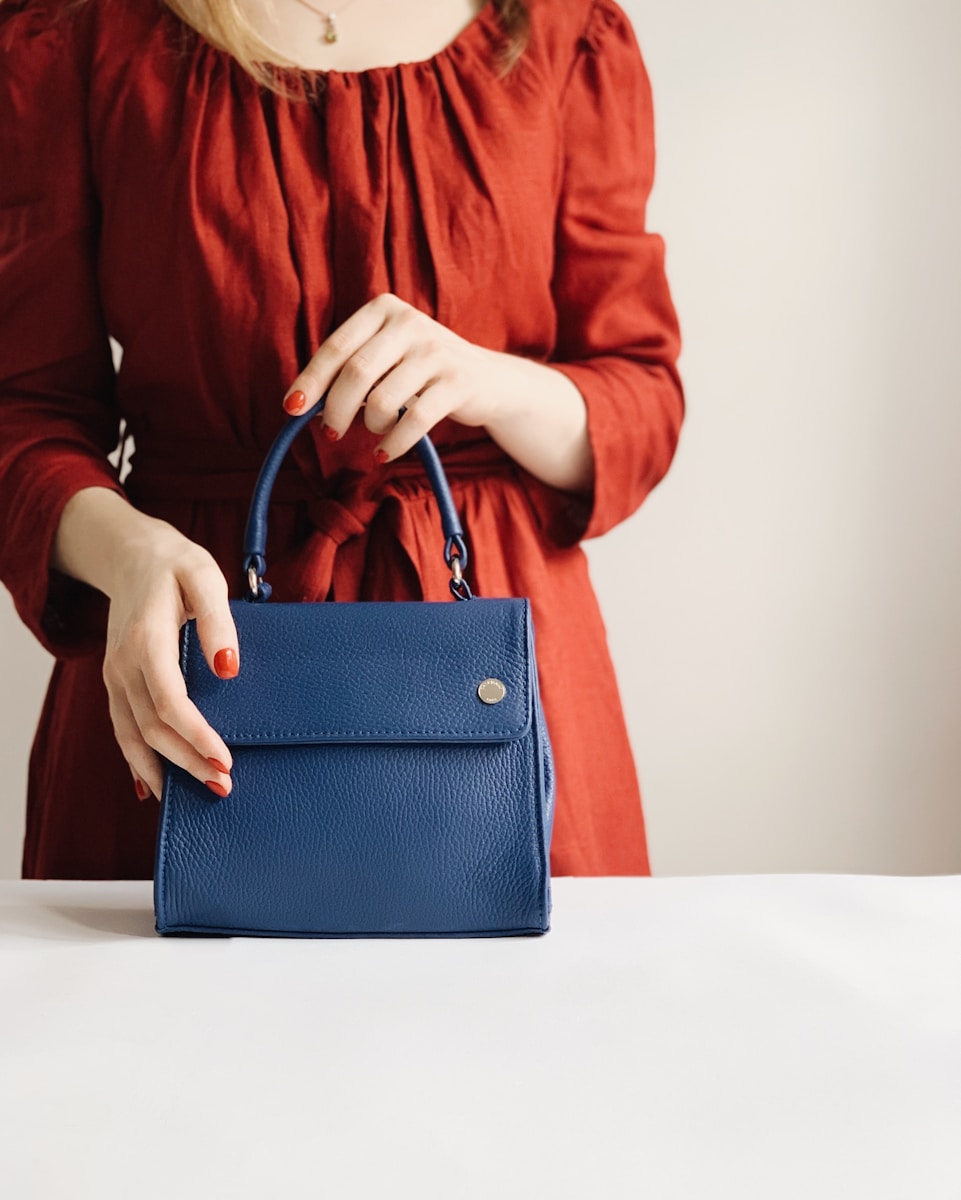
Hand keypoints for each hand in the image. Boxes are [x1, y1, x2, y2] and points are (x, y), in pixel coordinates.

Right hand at [98, 515, 238, 801]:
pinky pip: (121, 729)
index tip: (225, 760)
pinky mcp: (117, 682)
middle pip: (152, 727)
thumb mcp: (205, 576)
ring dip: (163, 769)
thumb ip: (218, 621)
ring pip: (132, 735)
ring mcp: (115, 676)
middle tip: (224, 785)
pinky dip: (137, 761)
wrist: (131, 555)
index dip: (196, 736)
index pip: (170, 702)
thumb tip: (229, 668)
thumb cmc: (175, 564)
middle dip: (187, 762)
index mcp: (147, 640)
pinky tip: (156, 786)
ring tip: (197, 793)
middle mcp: (123, 664)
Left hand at [281, 293, 501, 461]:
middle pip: (355, 374)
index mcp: (383, 309)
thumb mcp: (386, 355)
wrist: (488, 379)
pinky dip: (393, 443)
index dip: (310, 381)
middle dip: (336, 410)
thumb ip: (350, 368)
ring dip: (371, 426)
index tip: (292, 410)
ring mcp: (436, 352)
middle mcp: (409, 323)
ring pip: (382, 400)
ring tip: (375, 432)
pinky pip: (414, 421)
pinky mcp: (457, 382)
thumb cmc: (421, 371)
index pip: (336, 348)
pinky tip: (384, 452)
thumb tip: (301, 403)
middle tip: (332, 432)